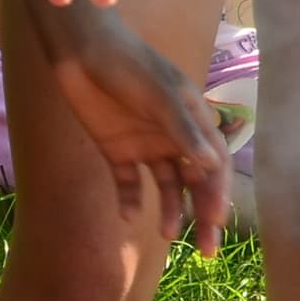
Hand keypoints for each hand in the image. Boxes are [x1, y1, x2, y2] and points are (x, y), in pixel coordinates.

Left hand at [11, 0, 229, 254]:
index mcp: (192, 120)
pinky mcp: (116, 149)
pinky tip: (127, 216)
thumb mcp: (158, 96)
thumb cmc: (128, 65)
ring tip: (164, 234)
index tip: (217, 220)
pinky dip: (130, 200)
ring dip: (169, 209)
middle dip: (202, 212)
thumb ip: (183, 130)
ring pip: (165, 186)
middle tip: (204, 249)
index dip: (218, 192)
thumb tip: (211, 164)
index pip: (214, 163)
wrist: (81, 51)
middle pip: (194, 180)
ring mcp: (145, 144)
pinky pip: (129, 182)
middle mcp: (173, 136)